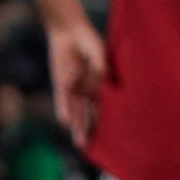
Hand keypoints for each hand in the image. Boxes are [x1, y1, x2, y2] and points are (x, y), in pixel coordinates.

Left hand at [48, 19, 105, 147]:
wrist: (68, 31)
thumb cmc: (88, 39)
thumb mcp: (98, 50)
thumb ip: (100, 63)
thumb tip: (105, 76)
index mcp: (102, 82)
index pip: (108, 103)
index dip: (113, 117)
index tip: (119, 132)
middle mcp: (89, 88)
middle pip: (92, 113)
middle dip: (93, 129)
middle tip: (96, 148)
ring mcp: (74, 88)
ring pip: (76, 111)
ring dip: (78, 126)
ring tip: (80, 144)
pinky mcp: (61, 84)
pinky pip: (62, 100)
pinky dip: (62, 110)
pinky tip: (63, 122)